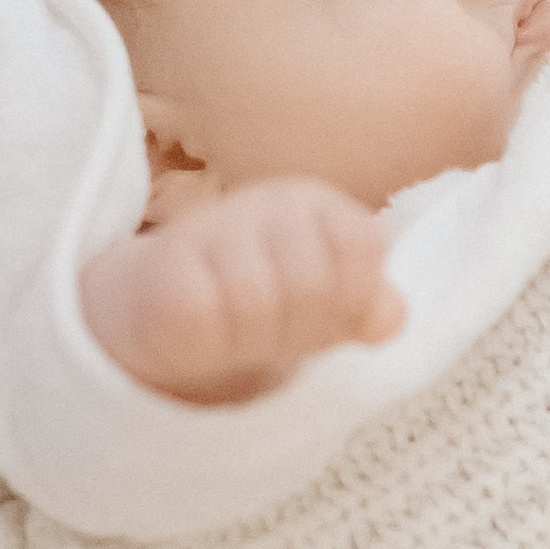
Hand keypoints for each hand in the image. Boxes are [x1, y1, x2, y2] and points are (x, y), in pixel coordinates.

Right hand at [80, 178, 402, 401]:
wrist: (157, 309)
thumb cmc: (257, 301)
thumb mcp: (323, 303)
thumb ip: (364, 305)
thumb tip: (392, 317)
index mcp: (315, 204)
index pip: (363, 244)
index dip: (352, 295)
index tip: (327, 314)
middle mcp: (265, 203)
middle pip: (315, 284)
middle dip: (303, 329)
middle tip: (276, 334)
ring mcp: (210, 228)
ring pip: (262, 305)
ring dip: (257, 342)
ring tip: (241, 336)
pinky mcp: (163, 270)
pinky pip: (210, 323)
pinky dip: (215, 345)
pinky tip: (205, 337)